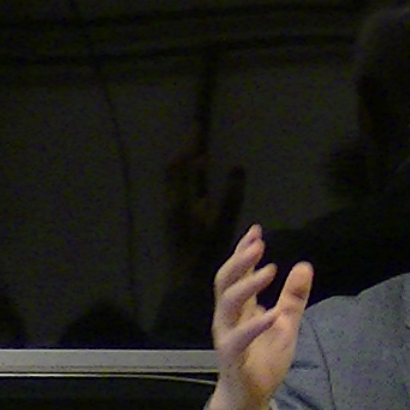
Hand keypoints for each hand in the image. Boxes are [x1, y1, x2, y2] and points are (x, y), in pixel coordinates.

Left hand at [165, 135, 244, 278]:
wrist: (186, 283)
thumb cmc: (206, 254)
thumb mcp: (223, 223)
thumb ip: (231, 194)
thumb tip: (237, 167)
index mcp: (180, 201)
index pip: (179, 164)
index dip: (187, 145)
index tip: (196, 127)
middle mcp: (173, 204)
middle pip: (174, 170)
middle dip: (185, 152)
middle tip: (197, 136)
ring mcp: (173, 214)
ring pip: (176, 182)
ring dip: (186, 167)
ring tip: (200, 155)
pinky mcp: (176, 222)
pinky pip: (180, 192)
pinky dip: (188, 181)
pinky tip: (200, 183)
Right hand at [208, 225, 312, 409]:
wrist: (248, 399)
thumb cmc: (262, 362)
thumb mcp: (286, 326)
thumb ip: (294, 298)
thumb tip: (304, 265)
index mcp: (240, 309)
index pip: (237, 274)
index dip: (244, 252)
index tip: (256, 231)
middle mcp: (228, 318)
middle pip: (226, 281)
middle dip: (240, 260)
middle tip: (258, 242)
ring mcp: (227, 336)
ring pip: (228, 304)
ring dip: (247, 285)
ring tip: (269, 270)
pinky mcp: (232, 357)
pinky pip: (239, 338)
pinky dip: (256, 325)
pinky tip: (272, 313)